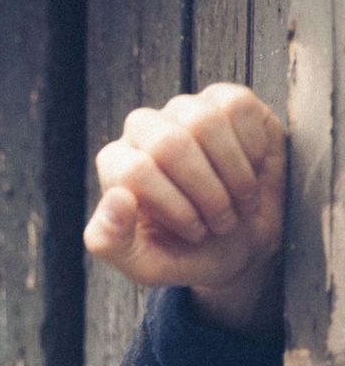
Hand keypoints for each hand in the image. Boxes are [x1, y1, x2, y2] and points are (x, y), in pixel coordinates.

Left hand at [84, 82, 285, 335]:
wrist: (242, 243)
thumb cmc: (188, 253)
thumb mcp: (145, 266)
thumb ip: (111, 242)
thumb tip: (116, 198)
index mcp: (117, 166)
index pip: (135, 172)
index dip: (174, 208)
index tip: (194, 233)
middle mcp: (144, 130)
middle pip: (170, 144)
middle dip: (206, 192)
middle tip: (222, 221)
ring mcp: (184, 109)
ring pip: (205, 121)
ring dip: (232, 173)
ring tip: (238, 201)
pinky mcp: (225, 99)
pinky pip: (237, 106)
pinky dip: (252, 147)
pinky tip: (251, 169)